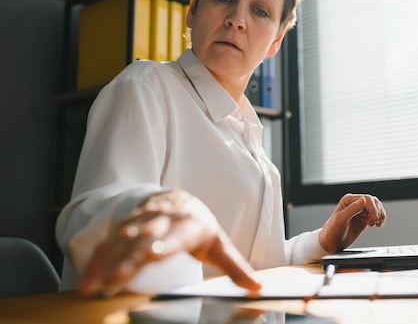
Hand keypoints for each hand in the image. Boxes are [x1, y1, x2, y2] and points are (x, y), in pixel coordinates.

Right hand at [79, 190, 260, 296]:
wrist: (177, 200)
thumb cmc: (199, 227)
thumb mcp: (219, 245)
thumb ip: (236, 268)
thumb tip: (258, 288)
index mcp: (190, 224)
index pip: (178, 234)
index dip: (165, 243)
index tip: (154, 253)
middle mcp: (163, 219)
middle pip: (145, 237)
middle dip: (130, 257)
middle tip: (117, 280)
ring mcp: (141, 221)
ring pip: (122, 240)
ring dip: (109, 262)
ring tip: (99, 286)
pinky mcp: (124, 227)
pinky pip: (108, 243)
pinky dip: (96, 262)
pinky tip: (88, 282)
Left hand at [318, 193, 385, 253]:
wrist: (331, 243)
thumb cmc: (332, 231)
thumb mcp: (340, 220)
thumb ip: (351, 209)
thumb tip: (363, 200)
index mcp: (348, 200)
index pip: (366, 199)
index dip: (373, 208)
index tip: (375, 218)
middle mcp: (355, 203)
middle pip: (373, 202)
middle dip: (377, 212)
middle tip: (376, 222)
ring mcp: (360, 211)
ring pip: (376, 207)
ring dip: (380, 214)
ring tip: (376, 224)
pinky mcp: (364, 219)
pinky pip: (376, 215)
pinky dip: (380, 219)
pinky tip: (378, 225)